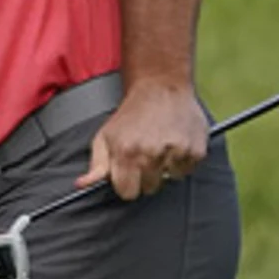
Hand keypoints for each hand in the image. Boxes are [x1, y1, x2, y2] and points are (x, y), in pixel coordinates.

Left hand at [78, 82, 207, 199]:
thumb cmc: (131, 114)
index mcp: (127, 153)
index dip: (128, 183)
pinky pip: (187, 170)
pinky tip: (175, 142)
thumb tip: (82, 186)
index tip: (130, 171)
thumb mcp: (105, 136)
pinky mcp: (196, 149)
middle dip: (147, 175)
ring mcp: (176, 152)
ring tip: (162, 145)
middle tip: (147, 153)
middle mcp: (152, 154)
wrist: (160, 85)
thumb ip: (96, 165)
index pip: (128, 193)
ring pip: (170, 179)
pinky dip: (182, 160)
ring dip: (165, 167)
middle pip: (150, 188)